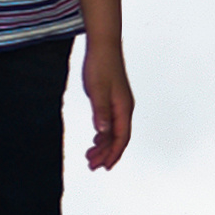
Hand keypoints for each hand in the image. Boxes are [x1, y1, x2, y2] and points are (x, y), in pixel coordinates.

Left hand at [83, 49, 137, 171]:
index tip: (105, 167)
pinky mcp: (113, 100)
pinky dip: (103, 135)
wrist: (104, 47)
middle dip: (106, 154)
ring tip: (90, 157)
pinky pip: (110, 123)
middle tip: (92, 166)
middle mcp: (124, 109)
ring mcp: (119, 105)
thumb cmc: (101, 66)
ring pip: (114, 132)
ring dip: (103, 146)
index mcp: (123, 108)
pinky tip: (95, 140)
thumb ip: (100, 112)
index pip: (121, 137)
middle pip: (118, 138)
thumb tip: (102, 131)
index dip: (113, 154)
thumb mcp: (97, 90)